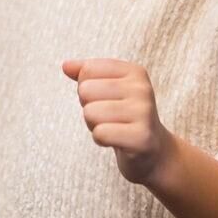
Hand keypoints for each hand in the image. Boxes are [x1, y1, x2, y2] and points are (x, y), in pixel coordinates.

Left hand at [62, 58, 175, 186]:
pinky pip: (100, 133)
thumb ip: (86, 73)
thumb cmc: (123, 117)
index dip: (87, 87)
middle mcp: (142, 89)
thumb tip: (65, 66)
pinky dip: (100, 139)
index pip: (88, 70)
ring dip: (94, 125)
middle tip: (108, 117)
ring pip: (90, 112)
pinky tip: (116, 141)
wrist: (152, 152)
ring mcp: (144, 113)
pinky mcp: (141, 138)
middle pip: (85, 90)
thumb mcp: (108, 90)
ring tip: (113, 128)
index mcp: (134, 72)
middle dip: (88, 107)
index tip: (105, 99)